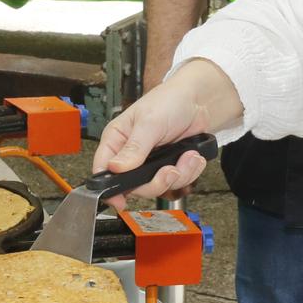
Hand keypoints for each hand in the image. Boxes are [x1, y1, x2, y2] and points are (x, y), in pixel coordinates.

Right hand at [91, 70, 215, 207]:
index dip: (108, 188)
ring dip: (179, 174)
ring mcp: (151, 163)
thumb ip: (134, 148)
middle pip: (134, 187)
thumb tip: (116, 168)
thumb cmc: (169, 101)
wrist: (200, 101)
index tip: (120, 201)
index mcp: (117, 140)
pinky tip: (193, 156)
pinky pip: (177, 182)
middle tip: (170, 169)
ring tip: (188, 156)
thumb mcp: (149, 122)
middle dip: (157, 181)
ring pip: (158, 187)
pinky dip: (190, 171)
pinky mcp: (169, 166)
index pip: (103, 169)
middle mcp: (131, 155)